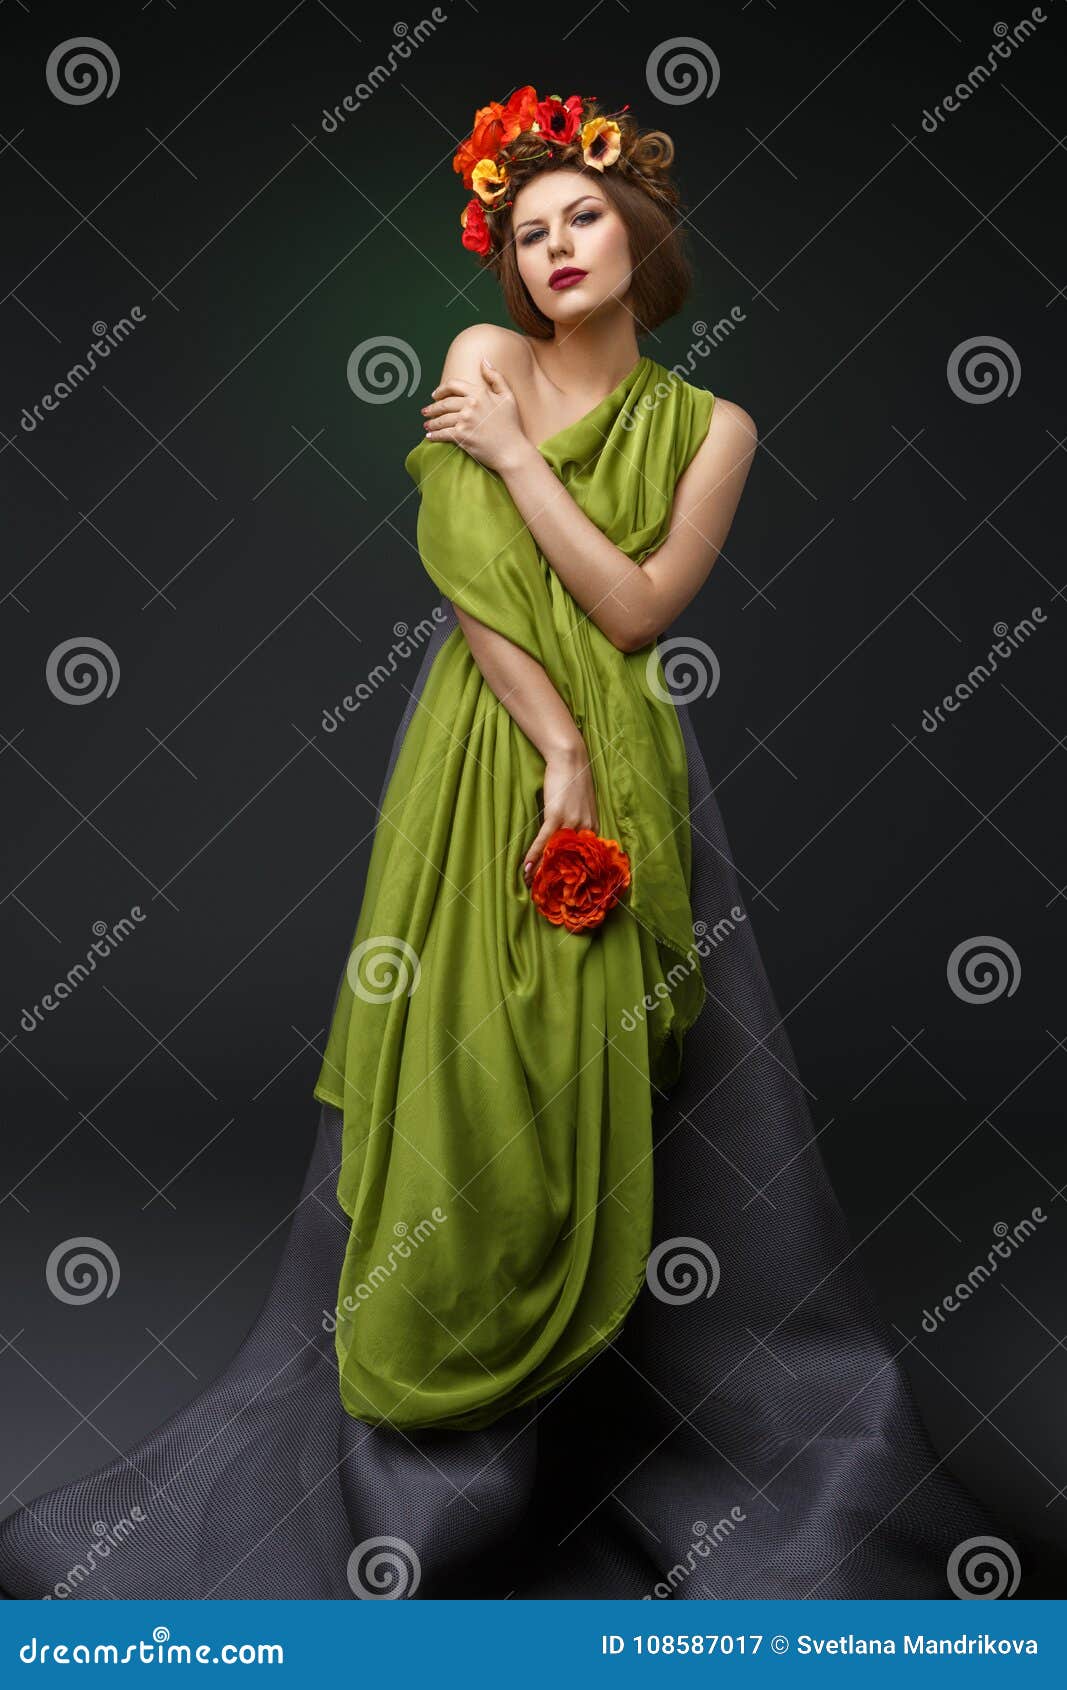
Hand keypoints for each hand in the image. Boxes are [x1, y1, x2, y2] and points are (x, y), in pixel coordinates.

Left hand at [421, 357, 530, 473]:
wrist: (512, 451)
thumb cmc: (512, 425)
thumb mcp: (508, 397)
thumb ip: (496, 377)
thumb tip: (484, 361)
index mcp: (480, 393)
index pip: (453, 385)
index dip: (441, 389)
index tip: (435, 395)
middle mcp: (470, 405)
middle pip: (444, 403)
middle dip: (432, 408)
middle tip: (426, 412)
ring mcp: (465, 421)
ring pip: (441, 419)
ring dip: (431, 422)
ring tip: (427, 425)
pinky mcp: (461, 436)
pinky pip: (442, 434)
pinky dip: (434, 436)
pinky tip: (430, 437)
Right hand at [522, 740, 598, 886]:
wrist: (570, 758)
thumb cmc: (574, 779)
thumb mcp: (582, 804)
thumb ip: (578, 821)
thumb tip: (566, 838)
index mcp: (593, 826)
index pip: (584, 858)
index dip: (572, 874)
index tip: (565, 889)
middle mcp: (586, 828)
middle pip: (570, 860)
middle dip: (557, 878)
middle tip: (546, 894)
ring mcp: (572, 822)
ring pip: (556, 854)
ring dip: (541, 871)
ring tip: (531, 885)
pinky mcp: (557, 815)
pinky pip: (544, 841)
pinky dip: (534, 855)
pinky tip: (526, 868)